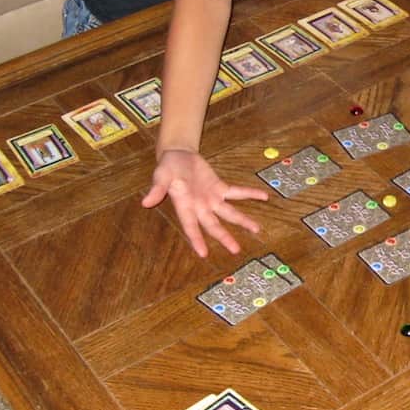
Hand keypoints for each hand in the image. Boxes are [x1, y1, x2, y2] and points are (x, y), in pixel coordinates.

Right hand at [141, 149, 268, 257]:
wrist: (178, 156)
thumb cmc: (167, 168)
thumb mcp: (161, 176)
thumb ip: (156, 189)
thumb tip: (145, 201)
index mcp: (184, 206)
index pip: (191, 226)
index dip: (196, 239)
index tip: (203, 253)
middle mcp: (200, 207)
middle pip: (214, 225)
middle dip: (224, 237)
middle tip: (236, 250)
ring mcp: (212, 198)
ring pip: (229, 212)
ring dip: (242, 220)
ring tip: (256, 229)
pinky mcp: (220, 187)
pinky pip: (237, 192)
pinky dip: (250, 194)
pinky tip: (263, 197)